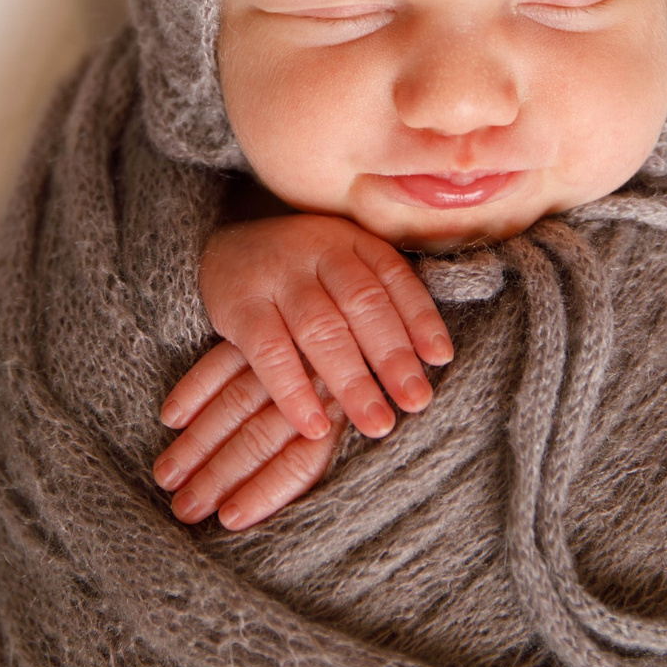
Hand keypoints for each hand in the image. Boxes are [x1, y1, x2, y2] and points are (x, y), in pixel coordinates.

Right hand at [152, 215, 451, 529]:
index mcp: (354, 241)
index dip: (421, 319)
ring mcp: (276, 275)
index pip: (395, 278)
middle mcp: (318, 250)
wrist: (225, 251)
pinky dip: (293, 391)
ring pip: (320, 328)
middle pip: (362, 303)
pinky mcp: (238, 304)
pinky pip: (268, 351)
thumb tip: (432, 362)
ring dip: (351, 380)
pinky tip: (314, 425)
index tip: (441, 359)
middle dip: (392, 356)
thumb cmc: (306, 276)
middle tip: (416, 402)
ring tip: (377, 424)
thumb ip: (381, 302)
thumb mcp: (345, 271)